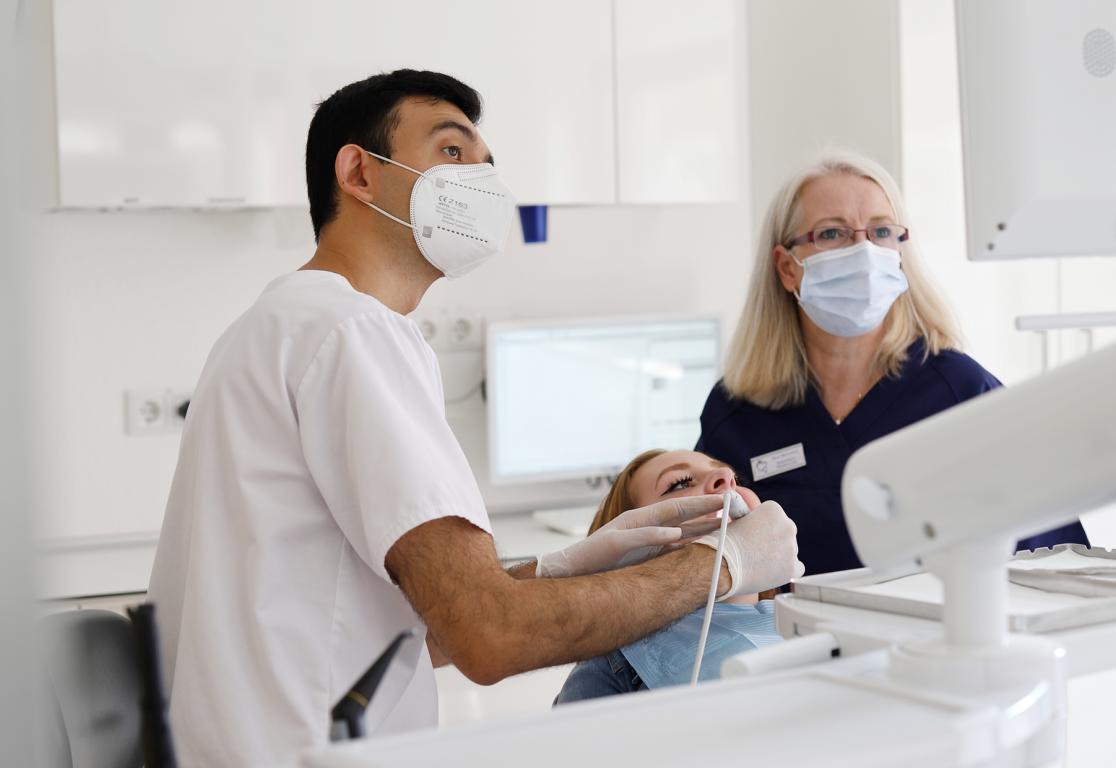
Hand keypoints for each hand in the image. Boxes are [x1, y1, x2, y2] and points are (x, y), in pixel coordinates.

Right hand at [535, 494, 728, 577]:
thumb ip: (663, 550)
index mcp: (646, 525)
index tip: (732, 511)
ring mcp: (626, 529)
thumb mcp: (641, 557)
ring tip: (713, 508)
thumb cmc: (606, 566)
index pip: (682, 515)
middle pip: (677, 509)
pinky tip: (675, 533)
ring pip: (663, 516)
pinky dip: (658, 533)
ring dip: (689, 511)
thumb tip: (692, 549)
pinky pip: (639, 536)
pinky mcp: (613, 541)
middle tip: (731, 500)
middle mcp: (638, 522)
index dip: (706, 512)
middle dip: (705, 504)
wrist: (571, 572)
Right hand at [695, 500, 804, 599]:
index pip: (775, 517)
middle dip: (774, 541)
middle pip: (785, 532)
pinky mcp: (793, 568)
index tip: (754, 535)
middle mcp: (788, 525)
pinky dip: (786, 570)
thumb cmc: (723, 543)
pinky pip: (796, 568)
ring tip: (758, 563)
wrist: (721, 566)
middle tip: (757, 551)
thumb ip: (752, 521)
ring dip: (778, 556)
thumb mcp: (737, 520)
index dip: (762, 527)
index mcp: (774, 509)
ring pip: (790, 551)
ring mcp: (792, 547)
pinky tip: (770, 572)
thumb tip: (756, 526)